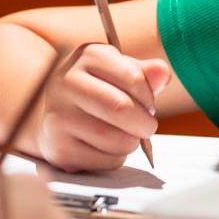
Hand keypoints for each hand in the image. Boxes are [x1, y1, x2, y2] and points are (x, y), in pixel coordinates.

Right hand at [37, 43, 171, 171]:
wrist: (56, 114)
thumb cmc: (99, 89)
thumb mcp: (121, 71)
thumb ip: (145, 73)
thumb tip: (162, 72)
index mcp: (89, 56)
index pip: (134, 78)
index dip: (149, 97)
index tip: (147, 104)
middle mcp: (67, 82)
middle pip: (121, 108)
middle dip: (144, 123)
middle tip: (146, 127)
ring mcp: (58, 117)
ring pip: (116, 139)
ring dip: (131, 142)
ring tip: (124, 135)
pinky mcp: (59, 149)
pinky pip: (105, 161)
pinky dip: (116, 158)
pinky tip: (105, 147)